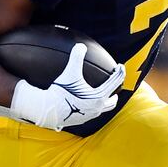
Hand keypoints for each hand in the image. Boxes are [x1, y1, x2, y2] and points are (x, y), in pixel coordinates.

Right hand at [9, 43, 125, 129]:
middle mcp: (97, 108)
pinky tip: (85, 102)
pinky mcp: (80, 121)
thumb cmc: (60, 92)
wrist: (47, 111)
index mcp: (98, 97)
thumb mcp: (69, 73)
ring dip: (104, 101)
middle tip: (113, 84)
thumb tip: (80, 45)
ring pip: (102, 110)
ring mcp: (89, 116)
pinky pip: (91, 113)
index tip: (120, 66)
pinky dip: (93, 106)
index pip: (115, 83)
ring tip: (101, 95)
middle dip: (115, 92)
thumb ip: (76, 57)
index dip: (120, 72)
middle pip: (112, 101)